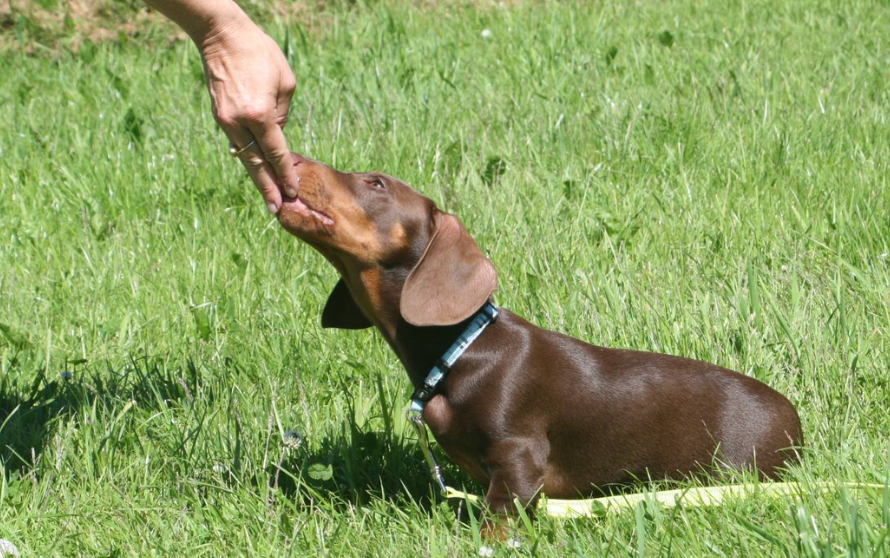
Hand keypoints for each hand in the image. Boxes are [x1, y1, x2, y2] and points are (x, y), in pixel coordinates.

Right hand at [199, 17, 297, 213]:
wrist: (222, 36)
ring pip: (244, 157)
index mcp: (260, 114)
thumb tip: (277, 135)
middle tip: (276, 210)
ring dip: (257, 177)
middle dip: (268, 189)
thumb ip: (283, 114)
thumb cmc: (260, 53)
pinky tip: (257, 170)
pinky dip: (249, 157)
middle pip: (256, 164)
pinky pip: (238, 142)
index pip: (276, 153)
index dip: (285, 174)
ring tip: (268, 198)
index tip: (292, 192)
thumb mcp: (285, 82)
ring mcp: (225, 120)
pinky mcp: (219, 116)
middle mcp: (239, 122)